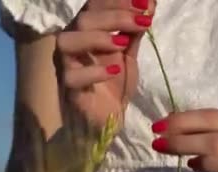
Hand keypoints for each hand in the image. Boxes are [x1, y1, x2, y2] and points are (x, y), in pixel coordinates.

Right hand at [55, 0, 155, 127]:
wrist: (111, 114)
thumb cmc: (116, 81)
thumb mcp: (130, 51)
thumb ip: (135, 29)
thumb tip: (150, 3)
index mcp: (87, 30)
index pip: (95, 5)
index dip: (118, 1)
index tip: (144, 3)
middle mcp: (72, 42)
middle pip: (83, 19)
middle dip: (115, 16)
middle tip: (143, 22)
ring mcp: (67, 65)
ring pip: (68, 41)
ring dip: (98, 38)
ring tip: (124, 44)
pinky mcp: (69, 88)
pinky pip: (72, 76)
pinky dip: (93, 71)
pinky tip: (114, 71)